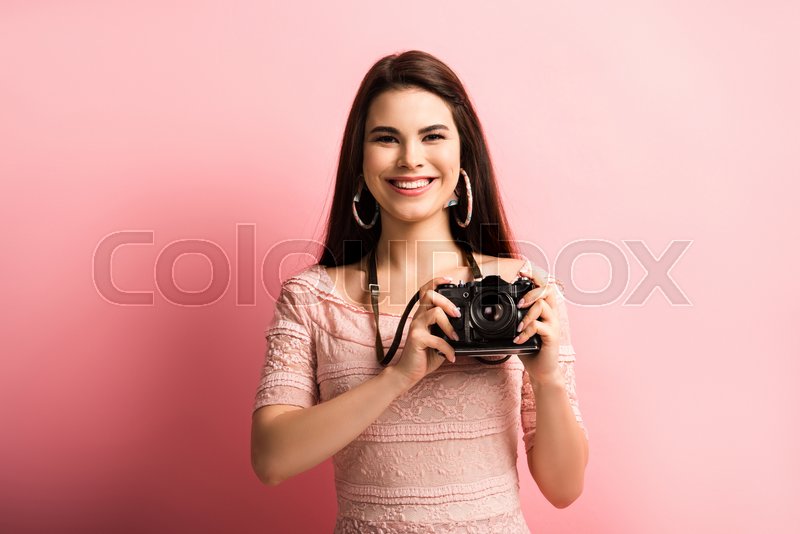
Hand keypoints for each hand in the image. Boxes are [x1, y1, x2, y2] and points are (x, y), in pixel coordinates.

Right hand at [392, 275, 461, 389]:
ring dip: (449, 326)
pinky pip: (437, 339)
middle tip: (456, 314)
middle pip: (430, 295)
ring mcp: (416, 327)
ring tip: (454, 338)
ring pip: (435, 312)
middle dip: (447, 302)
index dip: (437, 282)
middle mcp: (418, 318)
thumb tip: (463, 329)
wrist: (408, 373)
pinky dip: (448, 349)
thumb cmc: (423, 356)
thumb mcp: (438, 341)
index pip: (426, 291)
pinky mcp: (417, 339)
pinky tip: (451, 356)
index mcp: (423, 315)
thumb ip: (447, 332)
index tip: (450, 280)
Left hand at [514, 267, 562, 381]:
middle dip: (531, 291)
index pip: (543, 286)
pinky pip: (539, 327)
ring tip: (518, 325)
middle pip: (548, 290)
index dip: (534, 276)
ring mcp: (553, 324)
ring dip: (527, 313)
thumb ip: (514, 318)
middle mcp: (552, 314)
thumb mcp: (520, 330)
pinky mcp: (552, 336)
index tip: (522, 271)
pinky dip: (527, 331)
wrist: (542, 371)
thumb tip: (493, 309)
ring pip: (542, 306)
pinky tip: (519, 339)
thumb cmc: (530, 348)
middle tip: (519, 303)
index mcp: (545, 309)